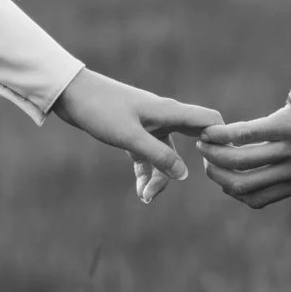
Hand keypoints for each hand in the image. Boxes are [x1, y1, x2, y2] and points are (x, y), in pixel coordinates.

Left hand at [49, 69, 222, 203]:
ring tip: (146, 199)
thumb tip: (184, 176)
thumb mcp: (129, 137)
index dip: (222, 140)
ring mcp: (149, 125)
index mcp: (169, 112)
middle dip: (191, 166)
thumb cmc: (99, 109)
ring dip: (160, 177)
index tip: (220, 163)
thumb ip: (158, 156)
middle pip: (191, 142)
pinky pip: (148, 156)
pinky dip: (145, 172)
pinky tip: (139, 191)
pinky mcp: (133, 132)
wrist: (68, 93)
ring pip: (166, 155)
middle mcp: (164, 117)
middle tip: (191, 186)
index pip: (210, 121)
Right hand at [198, 103, 290, 208]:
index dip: (235, 193)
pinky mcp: (287, 125)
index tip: (224, 181)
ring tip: (203, 143)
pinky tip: (210, 131)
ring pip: (239, 161)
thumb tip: (274, 173)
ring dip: (214, 155)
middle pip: (243, 184)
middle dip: (218, 176)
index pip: (258, 200)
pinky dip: (223, 135)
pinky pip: (246, 135)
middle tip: (207, 162)